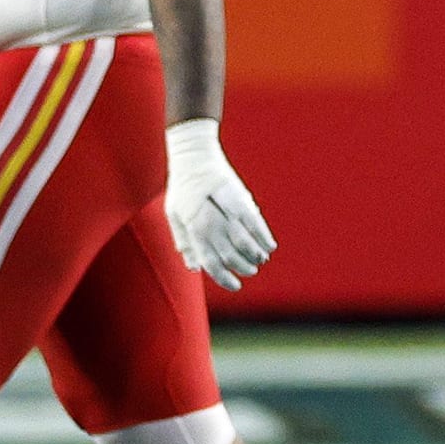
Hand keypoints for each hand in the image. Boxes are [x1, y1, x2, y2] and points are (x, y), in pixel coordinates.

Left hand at [163, 119, 275, 290]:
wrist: (194, 157)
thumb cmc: (182, 187)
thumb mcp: (174, 215)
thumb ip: (185, 241)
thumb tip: (194, 267)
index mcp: (192, 228)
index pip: (210, 261)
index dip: (224, 277)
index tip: (236, 286)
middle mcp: (209, 222)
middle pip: (230, 254)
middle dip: (243, 266)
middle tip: (251, 271)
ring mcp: (225, 210)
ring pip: (244, 241)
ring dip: (254, 255)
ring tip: (260, 260)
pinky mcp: (240, 198)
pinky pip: (255, 223)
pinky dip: (263, 237)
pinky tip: (270, 247)